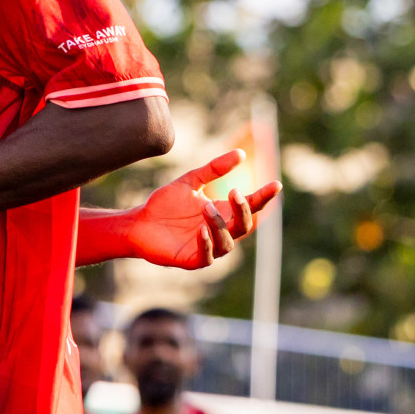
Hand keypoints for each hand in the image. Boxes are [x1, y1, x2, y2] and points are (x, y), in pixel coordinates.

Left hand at [128, 151, 282, 269]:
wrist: (138, 222)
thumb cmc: (165, 204)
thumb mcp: (191, 182)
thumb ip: (214, 169)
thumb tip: (241, 153)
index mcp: (223, 213)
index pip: (250, 206)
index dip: (264, 197)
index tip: (276, 183)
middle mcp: (220, 232)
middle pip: (244, 225)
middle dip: (243, 210)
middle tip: (233, 192)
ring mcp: (208, 248)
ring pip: (227, 242)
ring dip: (220, 224)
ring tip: (206, 207)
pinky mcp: (192, 260)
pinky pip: (206, 257)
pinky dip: (206, 244)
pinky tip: (200, 230)